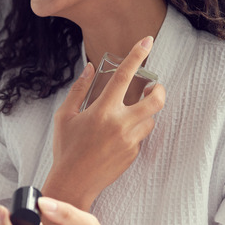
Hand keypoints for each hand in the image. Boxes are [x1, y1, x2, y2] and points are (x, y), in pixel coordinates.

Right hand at [44, 36, 165, 209]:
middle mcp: (120, 124)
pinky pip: (141, 136)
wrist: (74, 183)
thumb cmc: (66, 148)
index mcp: (102, 110)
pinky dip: (135, 130)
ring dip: (145, 111)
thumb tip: (90, 68)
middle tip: (154, 86)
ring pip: (150, 119)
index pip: (124, 76)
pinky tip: (118, 135)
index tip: (147, 40)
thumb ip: (79, 90)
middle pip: (155, 100)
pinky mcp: (133, 154)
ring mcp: (130, 141)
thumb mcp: (65, 116)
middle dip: (159, 89)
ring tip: (130, 112)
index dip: (137, 55)